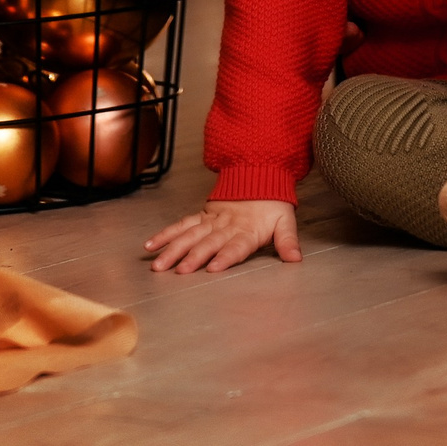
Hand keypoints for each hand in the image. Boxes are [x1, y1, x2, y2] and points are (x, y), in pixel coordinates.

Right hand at [144, 198, 302, 273]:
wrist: (258, 173)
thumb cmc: (272, 203)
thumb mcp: (285, 220)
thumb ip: (288, 240)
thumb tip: (295, 258)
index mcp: (247, 230)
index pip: (236, 246)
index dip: (225, 256)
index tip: (213, 268)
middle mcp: (226, 225)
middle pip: (207, 242)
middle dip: (192, 257)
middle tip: (178, 272)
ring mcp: (211, 220)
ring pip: (189, 235)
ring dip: (173, 249)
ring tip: (158, 265)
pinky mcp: (202, 215)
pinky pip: (182, 224)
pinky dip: (166, 234)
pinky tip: (151, 245)